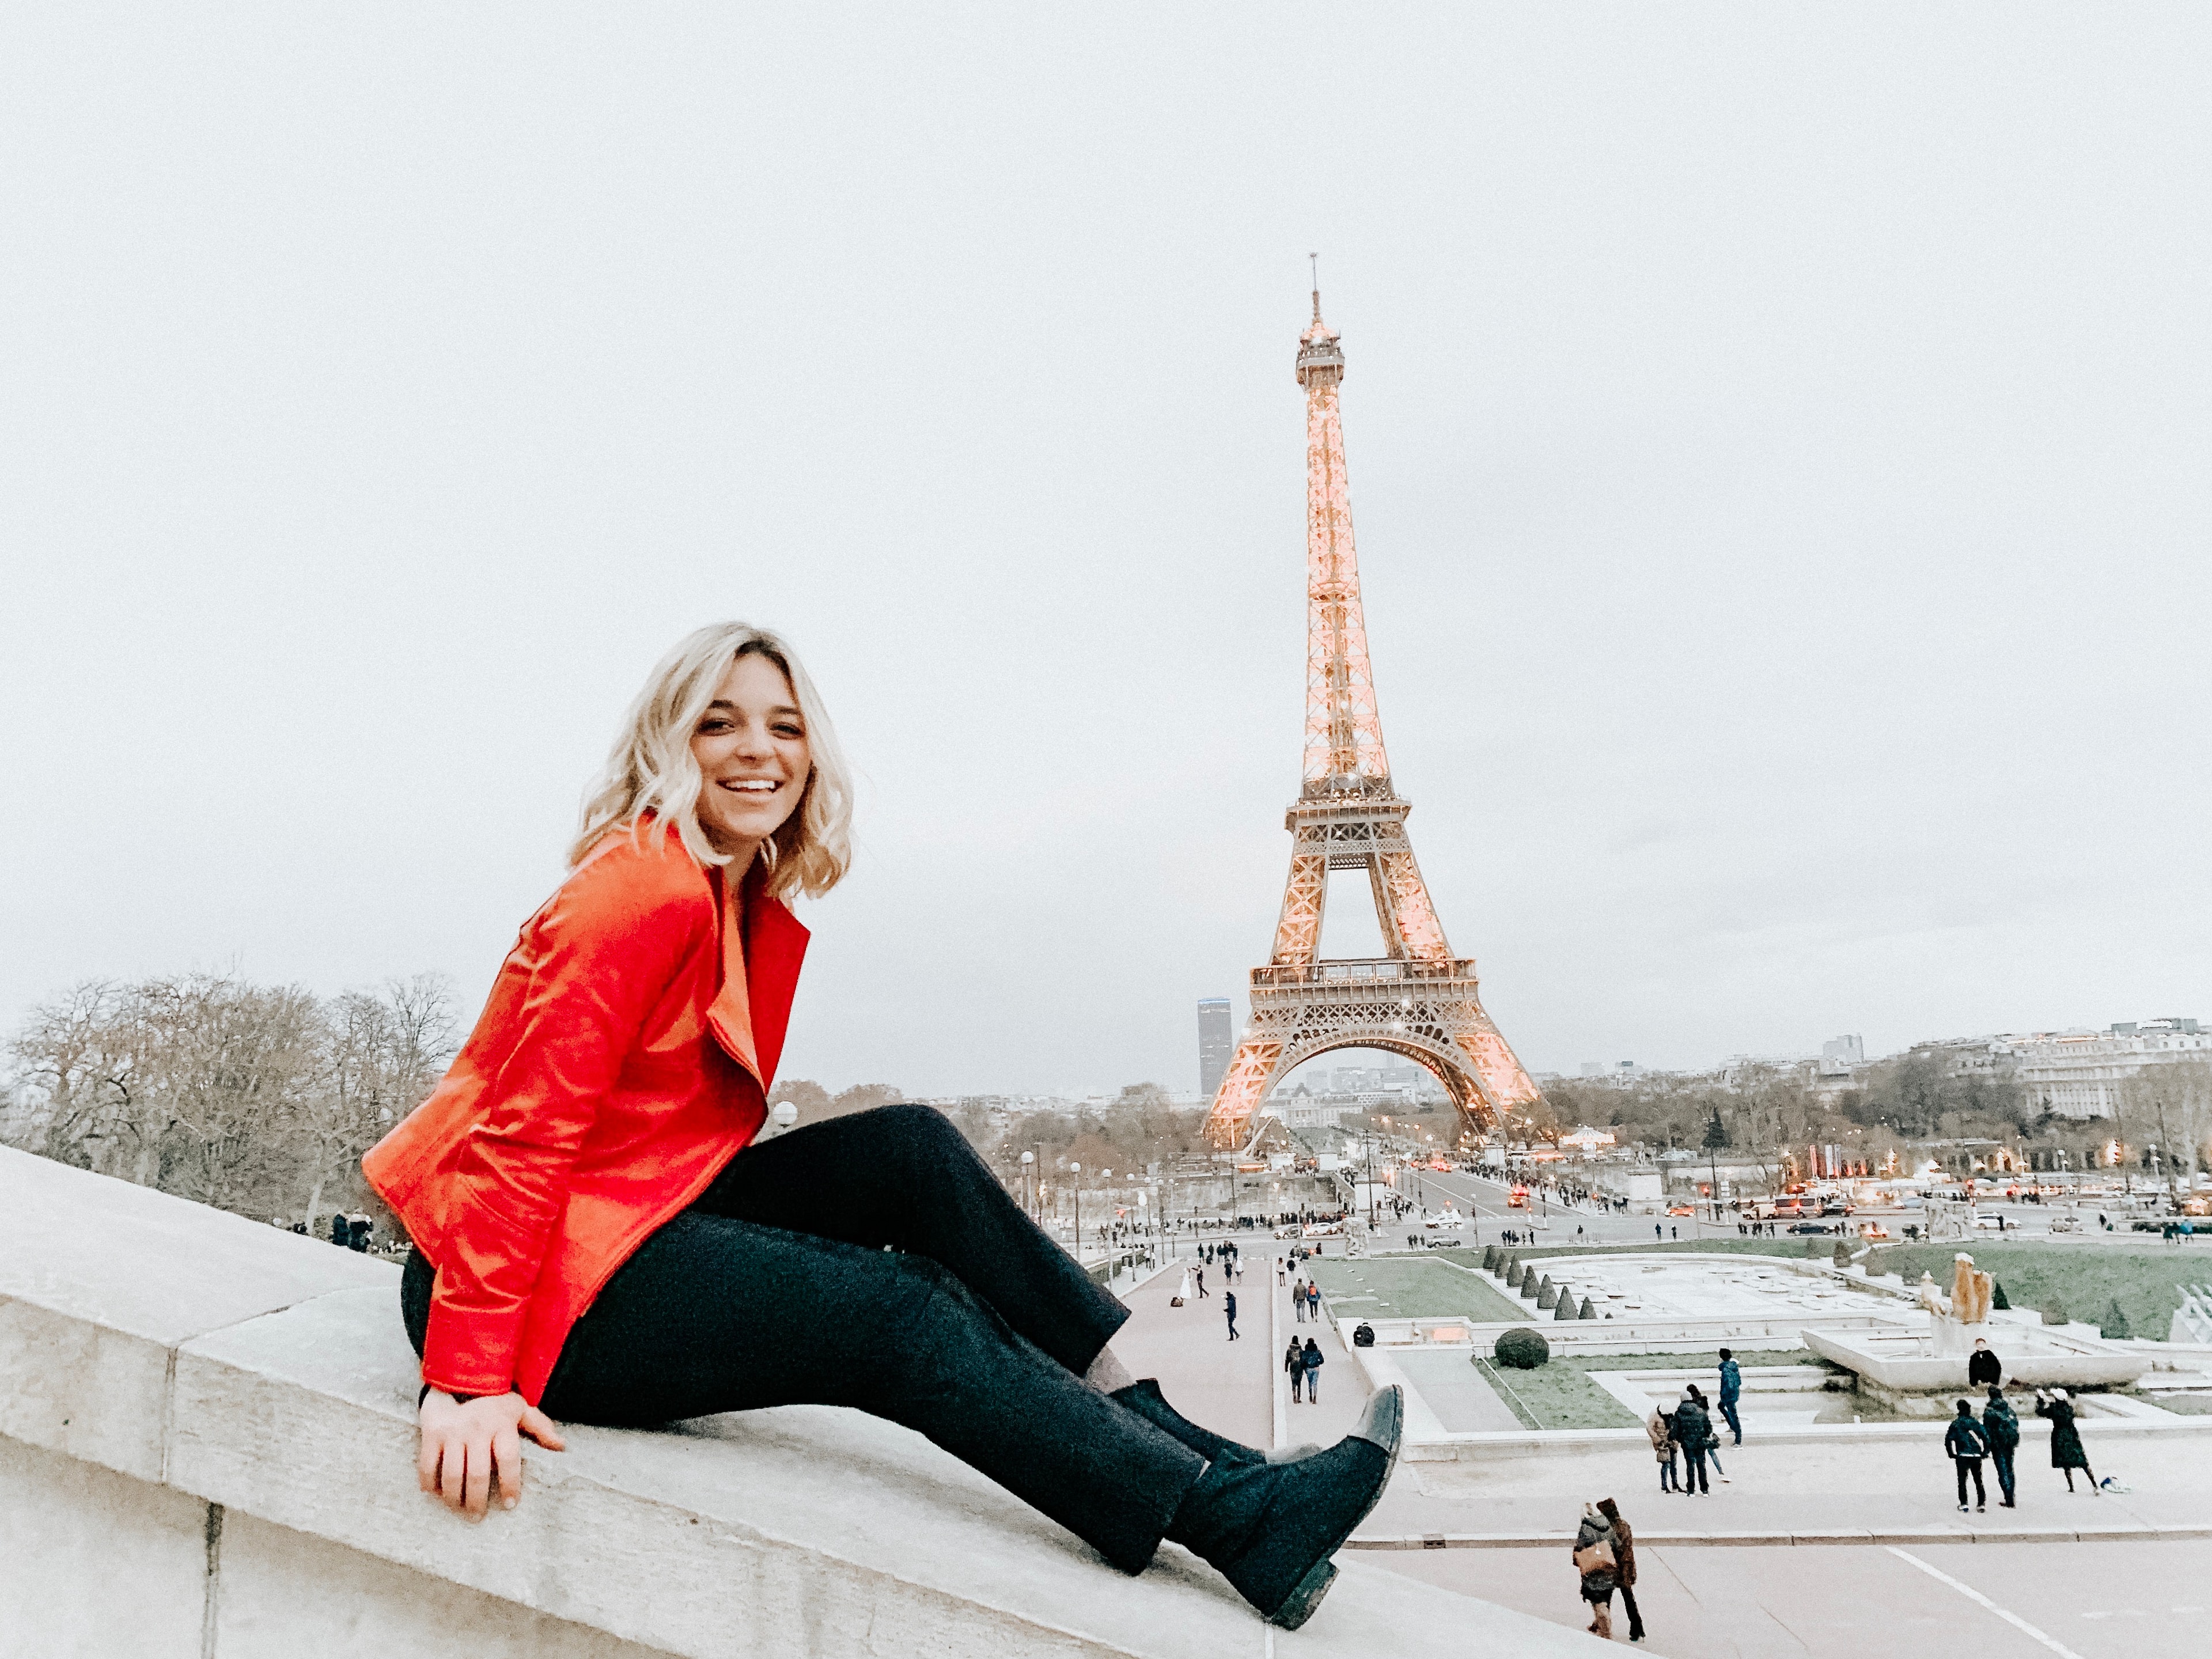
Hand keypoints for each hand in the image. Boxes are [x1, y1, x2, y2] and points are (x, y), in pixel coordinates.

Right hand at [418, 1389, 565, 1518]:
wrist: (459, 1372)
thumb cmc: (494, 1396)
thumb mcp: (520, 1407)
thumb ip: (540, 1426)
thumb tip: (561, 1446)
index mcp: (501, 1424)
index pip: (508, 1460)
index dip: (510, 1484)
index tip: (511, 1504)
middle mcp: (477, 1429)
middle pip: (476, 1474)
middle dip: (477, 1500)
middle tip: (478, 1517)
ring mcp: (452, 1432)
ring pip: (451, 1474)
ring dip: (454, 1498)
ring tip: (459, 1509)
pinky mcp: (431, 1433)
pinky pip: (427, 1465)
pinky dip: (429, 1483)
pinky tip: (435, 1494)